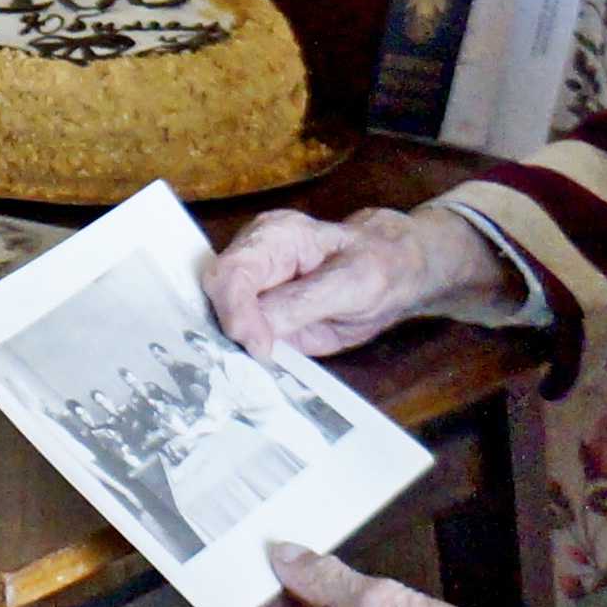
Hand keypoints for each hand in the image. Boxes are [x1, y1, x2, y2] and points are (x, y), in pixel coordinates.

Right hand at [206, 204, 519, 359]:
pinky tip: (256, 370)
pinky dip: (240, 356)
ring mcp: (250, 287)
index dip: (237, 314)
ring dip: (228, 348)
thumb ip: (301, 303)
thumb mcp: (353, 284)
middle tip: (254, 363)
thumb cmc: (380, 267)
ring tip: (251, 370)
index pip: (231, 273)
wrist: (393, 274)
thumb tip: (257, 331)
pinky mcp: (256, 316)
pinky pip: (235, 337)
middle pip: (213, 296)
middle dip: (226, 332)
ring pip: (215, 319)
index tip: (260, 348)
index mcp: (274, 236)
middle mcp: (251, 258)